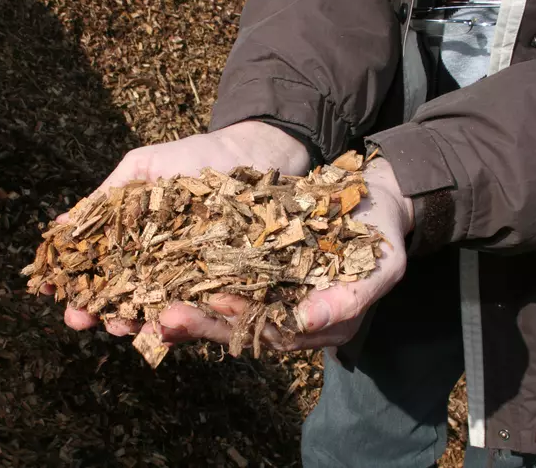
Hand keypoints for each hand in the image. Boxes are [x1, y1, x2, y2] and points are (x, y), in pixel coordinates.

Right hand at [48, 121, 310, 334]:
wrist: (251, 153)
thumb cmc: (193, 156)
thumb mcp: (142, 169)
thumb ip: (106, 198)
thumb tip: (57, 226)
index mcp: (137, 245)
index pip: (101, 273)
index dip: (75, 285)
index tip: (50, 292)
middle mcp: (162, 268)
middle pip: (127, 300)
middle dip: (99, 313)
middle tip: (80, 319)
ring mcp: (195, 280)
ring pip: (162, 311)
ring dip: (137, 323)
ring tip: (122, 326)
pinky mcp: (228, 285)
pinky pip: (206, 308)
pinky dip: (187, 319)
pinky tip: (168, 320)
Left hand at [157, 156, 413, 350]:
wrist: (373, 200)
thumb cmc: (383, 235)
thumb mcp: (382, 267)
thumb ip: (351, 298)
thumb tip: (307, 321)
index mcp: (319, 326)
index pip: (276, 334)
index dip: (244, 321)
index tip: (214, 305)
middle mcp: (290, 316)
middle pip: (241, 327)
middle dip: (201, 324)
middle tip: (164, 317)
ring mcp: (270, 293)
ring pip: (224, 306)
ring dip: (189, 305)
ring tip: (152, 304)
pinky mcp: (256, 269)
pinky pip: (222, 277)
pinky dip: (194, 277)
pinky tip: (164, 272)